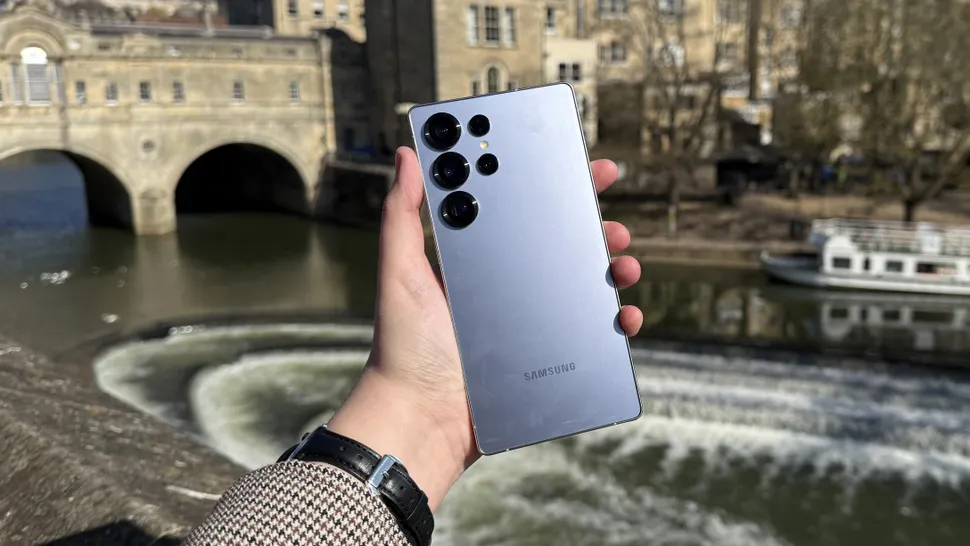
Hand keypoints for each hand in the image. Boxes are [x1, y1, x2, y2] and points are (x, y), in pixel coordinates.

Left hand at [326, 147, 642, 510]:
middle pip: (560, 247)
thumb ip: (402, 215)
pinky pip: (592, 336)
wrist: (422, 418)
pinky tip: (624, 316)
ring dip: (612, 270)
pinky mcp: (547, 358)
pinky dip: (616, 323)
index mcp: (478, 262)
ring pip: (583, 287)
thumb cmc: (403, 347)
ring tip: (623, 265)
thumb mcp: (399, 272)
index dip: (550, 188)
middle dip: (592, 228)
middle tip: (609, 221)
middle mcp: (507, 289)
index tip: (579, 165)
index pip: (519, 213)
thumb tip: (406, 154)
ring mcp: (531, 324)